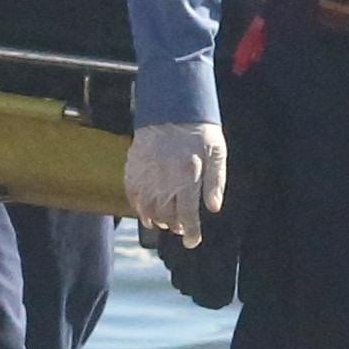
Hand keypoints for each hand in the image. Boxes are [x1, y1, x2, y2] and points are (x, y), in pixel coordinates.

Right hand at [123, 118, 228, 242]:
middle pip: (167, 216)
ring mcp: (146, 173)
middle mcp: (165, 178)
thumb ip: (215, 182)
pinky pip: (132, 195)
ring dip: (157, 221)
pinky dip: (138, 207)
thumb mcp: (217, 153)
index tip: (192, 242)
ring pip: (148, 210)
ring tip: (165, 222)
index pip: (188, 214)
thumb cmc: (199, 130)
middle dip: (175, 227)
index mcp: (187, 175)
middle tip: (181, 228)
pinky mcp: (133, 167)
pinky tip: (146, 210)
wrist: (171, 106)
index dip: (191, 232)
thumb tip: (213, 208)